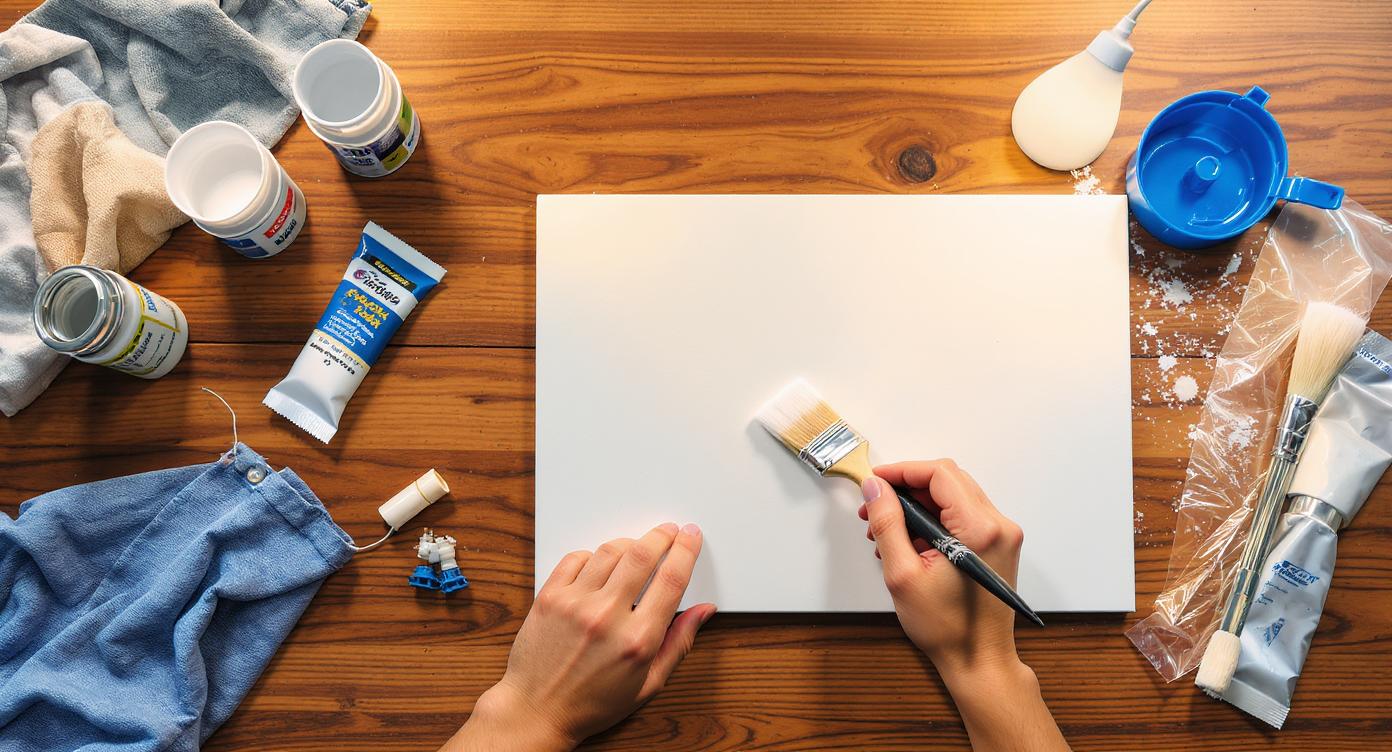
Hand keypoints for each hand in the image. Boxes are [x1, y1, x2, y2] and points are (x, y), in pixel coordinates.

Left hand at [443, 523, 716, 751]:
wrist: (536, 710)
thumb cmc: (591, 703)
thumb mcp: (648, 684)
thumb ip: (679, 643)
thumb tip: (703, 611)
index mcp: (637, 640)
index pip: (671, 579)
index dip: (686, 550)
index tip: (690, 537)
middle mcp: (606, 617)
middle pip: (642, 554)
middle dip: (662, 536)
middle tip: (668, 531)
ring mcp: (575, 604)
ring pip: (610, 550)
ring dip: (629, 543)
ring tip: (636, 550)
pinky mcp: (549, 597)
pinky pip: (576, 557)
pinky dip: (593, 555)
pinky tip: (600, 565)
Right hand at [860, 460, 1069, 751]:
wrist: (979, 660)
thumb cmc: (949, 628)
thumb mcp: (903, 573)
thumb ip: (887, 523)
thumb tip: (876, 489)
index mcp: (980, 529)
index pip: (939, 474)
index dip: (902, 471)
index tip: (876, 481)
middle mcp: (998, 526)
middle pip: (947, 481)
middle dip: (906, 488)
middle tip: (876, 505)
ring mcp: (1002, 535)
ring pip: (953, 497)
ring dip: (918, 506)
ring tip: (887, 530)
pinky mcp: (998, 545)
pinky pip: (962, 516)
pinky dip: (933, 520)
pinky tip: (908, 541)